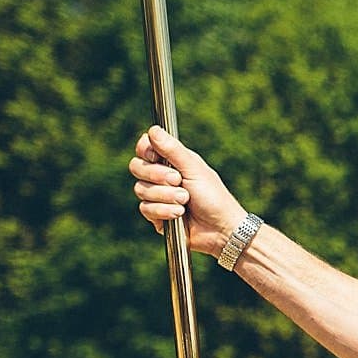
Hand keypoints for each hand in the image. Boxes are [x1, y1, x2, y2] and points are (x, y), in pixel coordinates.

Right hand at [129, 125, 247, 257]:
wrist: (221, 229)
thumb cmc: (214, 197)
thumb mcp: (194, 169)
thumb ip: (173, 150)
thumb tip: (153, 129)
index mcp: (172, 161)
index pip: (145, 148)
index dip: (145, 150)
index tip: (154, 155)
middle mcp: (162, 177)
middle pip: (137, 167)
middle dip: (156, 175)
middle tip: (178, 180)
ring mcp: (158, 196)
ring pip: (140, 189)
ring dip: (165, 195)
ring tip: (185, 200)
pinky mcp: (156, 215)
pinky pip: (145, 208)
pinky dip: (163, 210)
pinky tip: (179, 214)